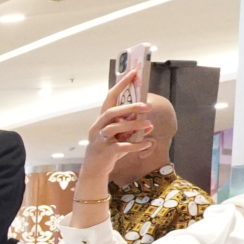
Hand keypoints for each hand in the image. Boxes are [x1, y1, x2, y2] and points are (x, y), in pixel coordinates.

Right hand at [74, 69, 150, 208]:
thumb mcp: (118, 135)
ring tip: (149, 124)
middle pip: (112, 112)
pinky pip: (122, 146)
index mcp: (101, 119)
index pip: (110, 97)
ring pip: (116, 128)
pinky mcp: (105, 153)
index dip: (121, 84)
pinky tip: (147, 143)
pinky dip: (137, 145)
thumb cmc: (107, 148)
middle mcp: (97, 127)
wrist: (95, 170)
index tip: (133, 72)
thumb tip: (146, 119)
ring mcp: (100, 140)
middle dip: (130, 107)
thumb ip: (129, 126)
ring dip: (134, 125)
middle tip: (147, 105)